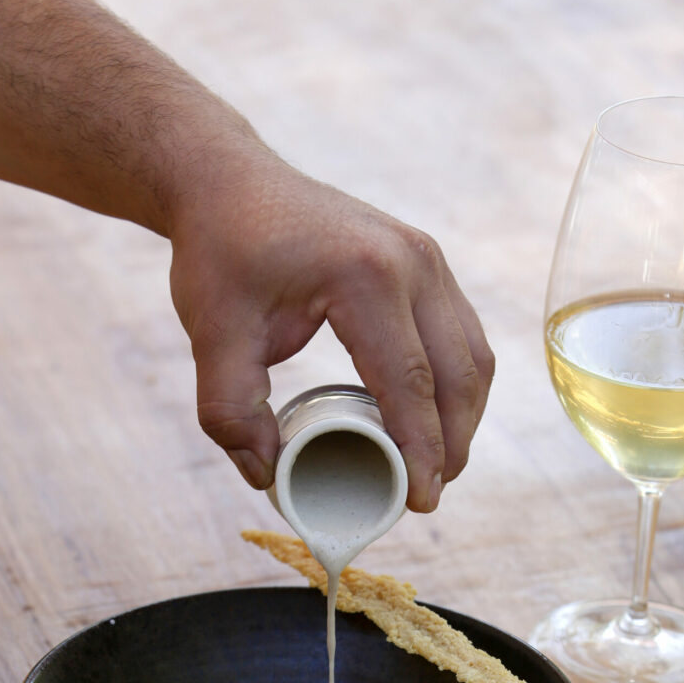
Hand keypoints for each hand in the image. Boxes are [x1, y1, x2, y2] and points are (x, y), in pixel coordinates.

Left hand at [168, 139, 493, 511]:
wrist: (228, 181)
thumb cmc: (220, 252)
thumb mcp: (212, 333)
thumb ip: (229, 410)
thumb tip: (267, 475)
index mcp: (366, 276)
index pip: (410, 383)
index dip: (420, 451)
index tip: (419, 501)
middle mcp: (412, 261)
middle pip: (457, 374)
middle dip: (450, 444)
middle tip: (427, 495)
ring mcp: (427, 257)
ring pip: (472, 354)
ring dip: (463, 417)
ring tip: (436, 466)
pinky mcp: (427, 261)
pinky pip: (463, 334)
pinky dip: (458, 384)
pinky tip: (438, 419)